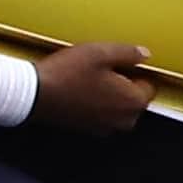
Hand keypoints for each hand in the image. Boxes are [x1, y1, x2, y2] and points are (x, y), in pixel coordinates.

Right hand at [30, 36, 165, 132]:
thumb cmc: (66, 74)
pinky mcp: (88, 130)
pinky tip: (78, 91)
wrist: (33, 94)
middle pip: (133, 98)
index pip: (149, 85)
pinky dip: (94, 105)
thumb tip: (144, 54)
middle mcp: (125, 119)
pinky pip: (101, 114)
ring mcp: (106, 127)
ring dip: (108, 95)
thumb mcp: (99, 52)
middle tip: (99, 70)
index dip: (134, 71)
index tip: (117, 63)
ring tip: (86, 79)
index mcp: (133, 101)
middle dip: (122, 85)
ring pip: (117, 107)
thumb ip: (127, 53)